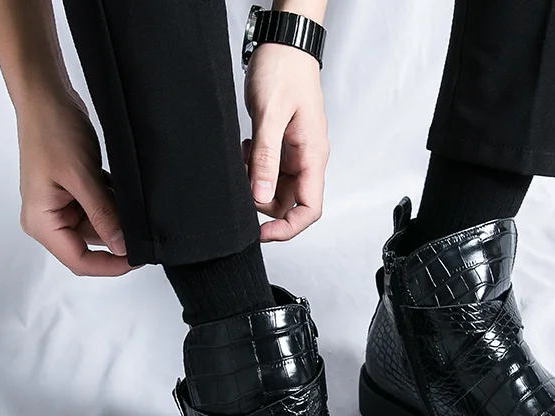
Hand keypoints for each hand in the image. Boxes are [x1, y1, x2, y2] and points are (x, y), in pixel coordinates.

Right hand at [17, 92, 130, 275]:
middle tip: (142, 229)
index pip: (78, 261)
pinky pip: (101, 211)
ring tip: (126, 197)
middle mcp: (49, 219)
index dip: (111, 265)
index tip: (137, 258)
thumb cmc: (51, 129)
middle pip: (91, 246)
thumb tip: (120, 247)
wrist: (47, 96)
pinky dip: (114, 204)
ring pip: (100, 227)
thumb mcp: (82, 177)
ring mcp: (62, 207)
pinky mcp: (75, 195)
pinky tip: (120, 189)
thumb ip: (103, 215)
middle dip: (117, 238)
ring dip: (117, 218)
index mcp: (41, 222)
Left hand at [243, 44, 329, 241]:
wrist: (284, 44)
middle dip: (261, 199)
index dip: (287, 228)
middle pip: (288, 203)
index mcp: (313, 157)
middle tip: (241, 179)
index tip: (261, 232)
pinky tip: (246, 147)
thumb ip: (265, 158)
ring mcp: (295, 154)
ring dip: (254, 180)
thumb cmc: (284, 71)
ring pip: (275, 187)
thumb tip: (260, 196)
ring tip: (243, 155)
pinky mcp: (283, 146)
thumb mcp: (269, 116)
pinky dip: (253, 166)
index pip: (309, 210)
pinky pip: (268, 170)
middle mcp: (307, 159)